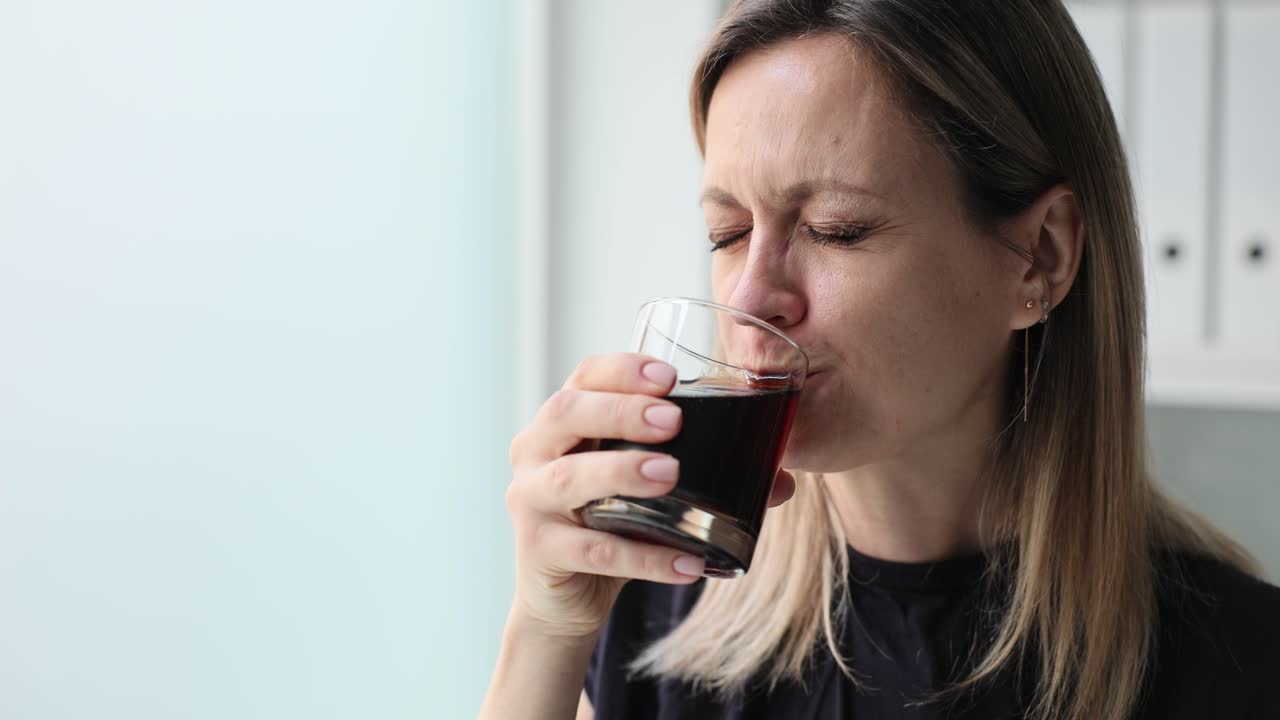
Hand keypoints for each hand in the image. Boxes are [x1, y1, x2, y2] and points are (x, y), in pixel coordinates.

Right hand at [504, 352, 795, 638]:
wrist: (565, 596)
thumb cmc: (610, 523)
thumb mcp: (648, 490)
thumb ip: (706, 475)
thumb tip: (783, 480)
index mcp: (562, 424)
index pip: (583, 377)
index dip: (622, 370)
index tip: (669, 377)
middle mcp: (534, 453)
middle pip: (565, 413)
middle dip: (620, 411)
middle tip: (672, 420)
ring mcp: (529, 501)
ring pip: (568, 478)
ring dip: (621, 471)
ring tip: (670, 475)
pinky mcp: (539, 550)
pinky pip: (591, 550)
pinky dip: (643, 556)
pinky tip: (687, 560)